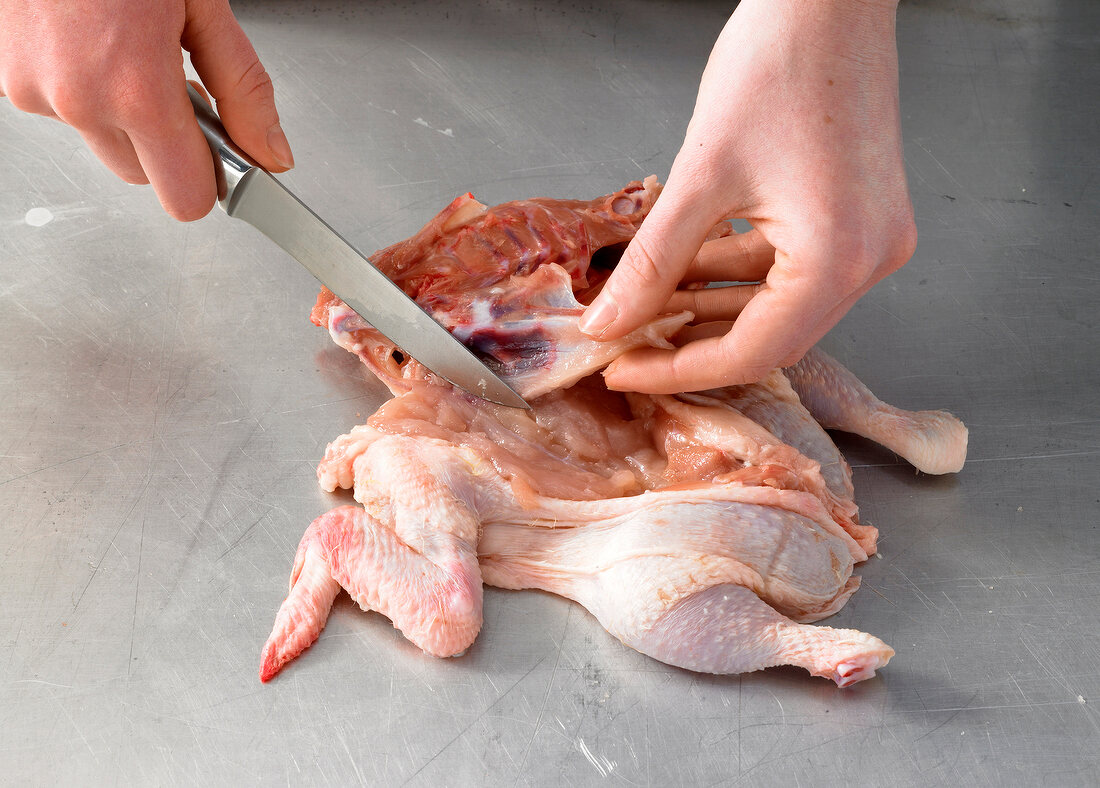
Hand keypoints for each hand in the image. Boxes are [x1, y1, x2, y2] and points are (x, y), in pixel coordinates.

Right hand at [0, 0, 292, 219]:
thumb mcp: (203, 5)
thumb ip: (243, 89)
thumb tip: (270, 153)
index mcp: (134, 88)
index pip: (185, 199)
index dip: (210, 180)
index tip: (221, 153)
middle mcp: (76, 99)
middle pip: (143, 176)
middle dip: (167, 142)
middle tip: (175, 78)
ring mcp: (31, 90)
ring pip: (102, 143)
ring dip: (122, 115)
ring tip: (127, 44)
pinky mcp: (4, 78)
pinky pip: (62, 109)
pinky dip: (83, 88)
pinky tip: (91, 38)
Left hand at [580, 0, 915, 391]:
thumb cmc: (780, 64)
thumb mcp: (700, 177)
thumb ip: (651, 262)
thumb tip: (607, 322)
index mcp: (842, 259)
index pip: (753, 351)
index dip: (678, 370)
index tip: (622, 369)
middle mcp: (869, 259)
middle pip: (769, 336)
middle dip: (691, 342)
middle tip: (628, 343)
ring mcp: (868, 238)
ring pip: (775, 303)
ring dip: (708, 307)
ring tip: (644, 305)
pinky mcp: (856, 217)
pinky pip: (787, 267)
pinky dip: (734, 272)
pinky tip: (684, 270)